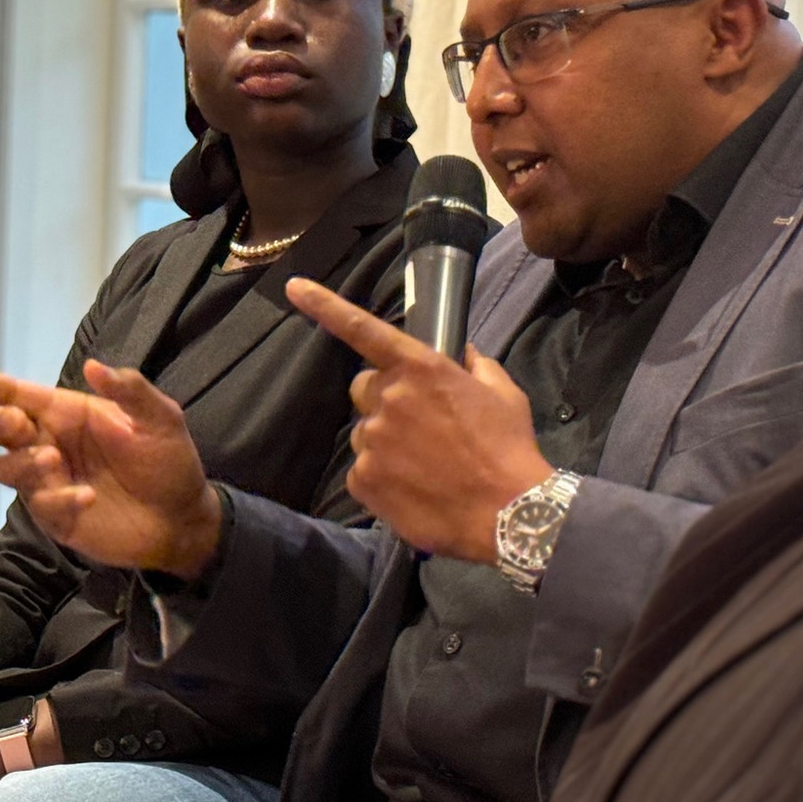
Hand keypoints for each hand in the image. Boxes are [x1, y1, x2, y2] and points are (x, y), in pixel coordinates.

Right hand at [0, 358, 224, 577]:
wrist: (182, 519)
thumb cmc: (169, 461)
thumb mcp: (161, 418)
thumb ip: (130, 390)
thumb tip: (93, 366)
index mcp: (68, 412)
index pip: (16, 393)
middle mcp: (50, 442)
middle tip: (20, 426)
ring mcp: (49, 481)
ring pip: (5, 468)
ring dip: (22, 463)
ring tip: (55, 462)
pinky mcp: (55, 515)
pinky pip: (35, 503)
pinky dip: (56, 498)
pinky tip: (87, 497)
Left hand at [287, 279, 553, 562]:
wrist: (509, 514)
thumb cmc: (509, 449)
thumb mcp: (503, 395)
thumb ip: (478, 367)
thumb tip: (466, 354)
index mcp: (420, 368)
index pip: (361, 328)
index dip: (324, 306)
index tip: (293, 287)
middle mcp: (388, 398)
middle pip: (365, 389)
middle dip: (384, 399)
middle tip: (419, 425)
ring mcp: (372, 441)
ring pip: (366, 434)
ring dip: (387, 442)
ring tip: (427, 465)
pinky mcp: (363, 480)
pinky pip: (364, 472)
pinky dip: (383, 479)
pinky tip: (416, 489)